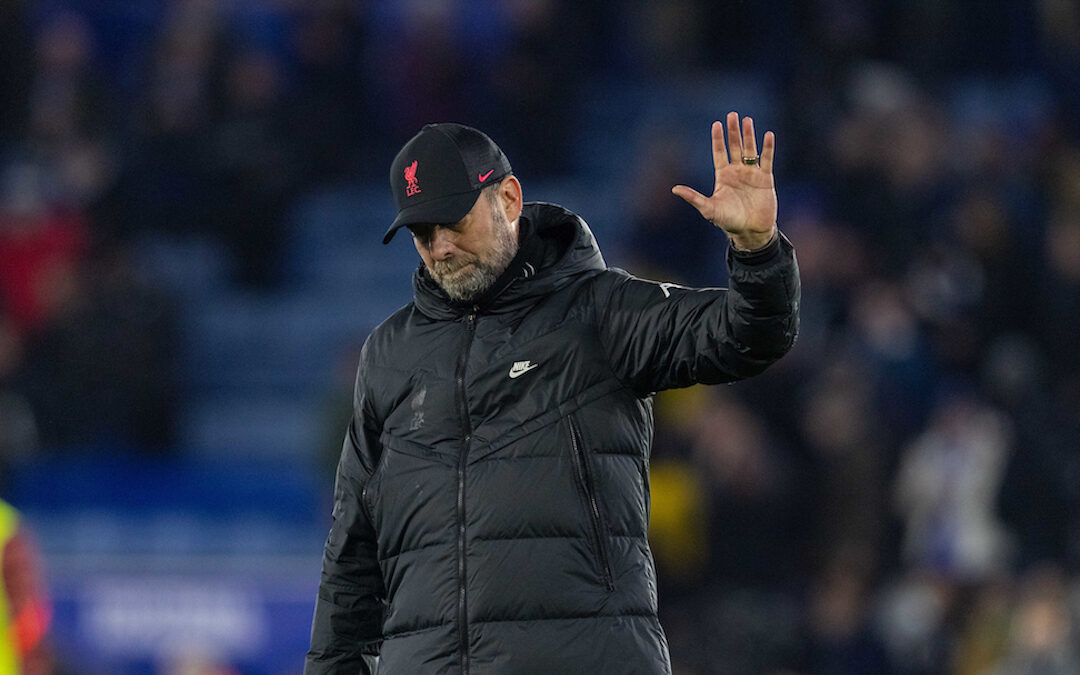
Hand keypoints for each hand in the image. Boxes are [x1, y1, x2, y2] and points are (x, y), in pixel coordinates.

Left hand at [672, 112, 777, 250]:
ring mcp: (751, 174)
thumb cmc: (729, 221)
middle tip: (732, 115)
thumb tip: (674, 189)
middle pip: (735, 147)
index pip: (719, 153)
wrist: (751, 231)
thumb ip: (693, 198)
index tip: (716, 124)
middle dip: (733, 132)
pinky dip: (767, 148)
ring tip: (747, 120)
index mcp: (723, 176)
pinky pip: (767, 160)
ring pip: (750, 150)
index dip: (718, 139)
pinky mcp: (765, 179)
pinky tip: (768, 135)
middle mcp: (737, 172)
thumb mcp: (709, 209)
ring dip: (749, 136)